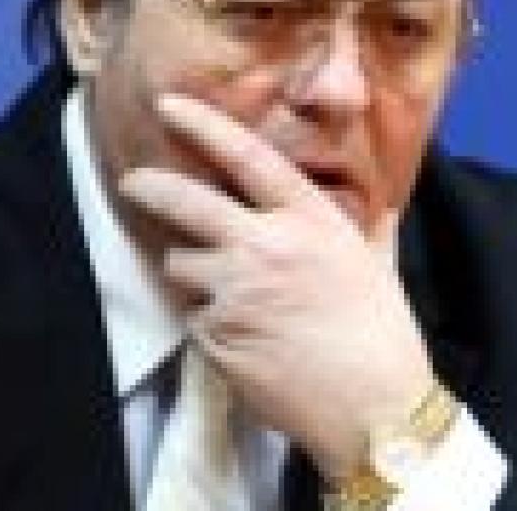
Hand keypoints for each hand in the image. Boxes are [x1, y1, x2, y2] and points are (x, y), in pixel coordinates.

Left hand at [118, 93, 437, 480]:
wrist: (375, 409)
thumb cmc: (383, 335)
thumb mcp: (377, 265)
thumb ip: (369, 228)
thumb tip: (379, 205)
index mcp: (309, 220)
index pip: (246, 156)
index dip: (202, 125)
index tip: (170, 107)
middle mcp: (265, 246)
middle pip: (185, 202)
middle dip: (151, 187)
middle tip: (133, 182)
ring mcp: (235, 291)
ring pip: (182, 265)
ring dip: (195, 275)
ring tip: (237, 300)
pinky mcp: (216, 335)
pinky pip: (194, 317)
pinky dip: (210, 324)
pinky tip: (247, 340)